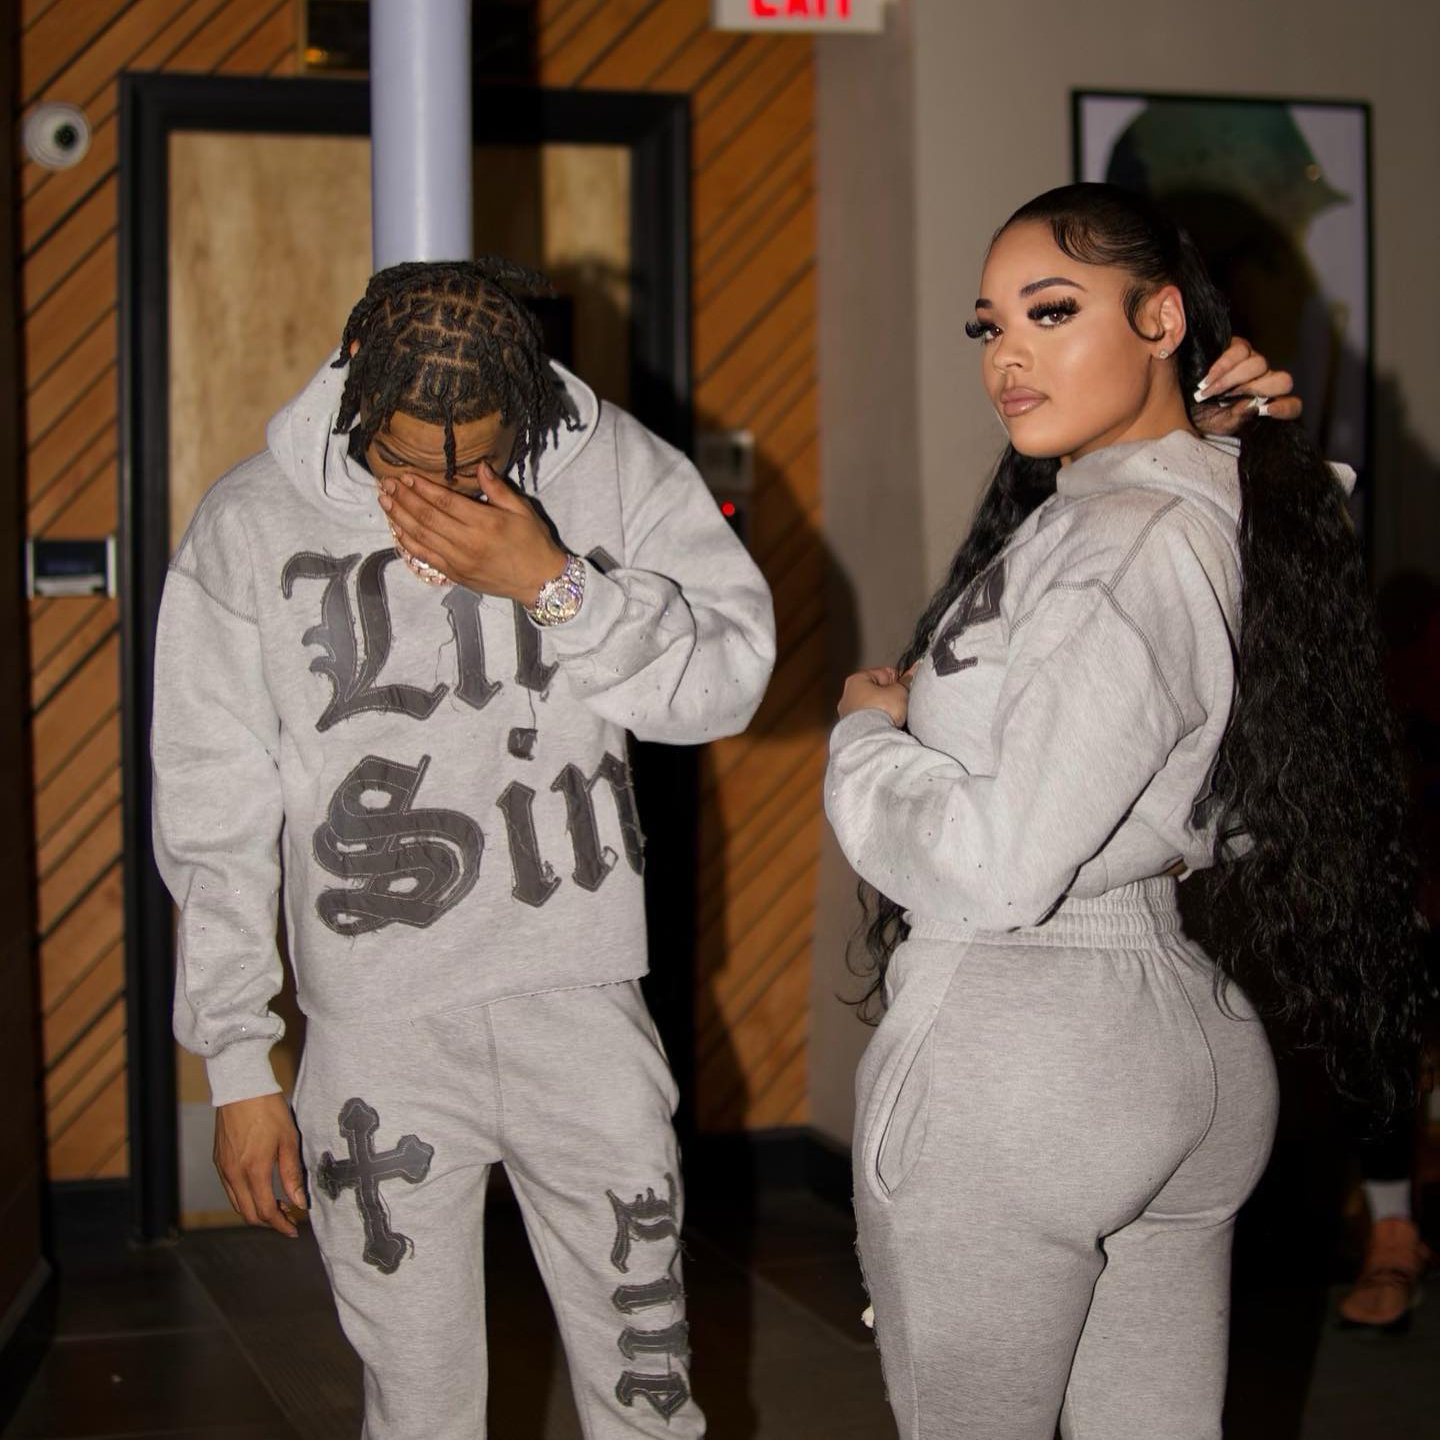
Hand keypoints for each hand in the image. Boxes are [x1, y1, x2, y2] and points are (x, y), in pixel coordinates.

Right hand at [214, 1093, 307, 1237]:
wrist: (241, 1088)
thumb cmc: (269, 1110)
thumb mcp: (288, 1139)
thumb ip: (292, 1173)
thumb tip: (299, 1201)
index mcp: (254, 1170)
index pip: (266, 1211)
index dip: (281, 1225)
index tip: (294, 1229)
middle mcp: (234, 1174)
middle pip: (249, 1214)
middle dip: (270, 1221)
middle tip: (289, 1217)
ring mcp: (223, 1168)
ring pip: (237, 1204)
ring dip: (256, 1210)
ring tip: (278, 1204)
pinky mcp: (219, 1161)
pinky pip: (230, 1190)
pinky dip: (245, 1198)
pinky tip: (260, 1189)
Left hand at [379, 464, 567, 602]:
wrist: (541, 582)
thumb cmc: (534, 543)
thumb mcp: (522, 510)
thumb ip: (498, 489)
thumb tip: (480, 466)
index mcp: (485, 524)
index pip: (445, 501)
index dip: (422, 487)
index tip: (406, 476)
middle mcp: (468, 543)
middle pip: (427, 517)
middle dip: (404, 498)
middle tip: (386, 483)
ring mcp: (459, 561)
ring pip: (421, 536)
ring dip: (399, 517)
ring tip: (384, 500)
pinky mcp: (455, 574)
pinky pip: (425, 556)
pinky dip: (408, 543)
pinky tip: (396, 529)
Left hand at [838, 666, 911, 726]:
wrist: (870, 738)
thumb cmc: (880, 711)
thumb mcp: (899, 691)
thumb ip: (906, 680)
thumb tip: (914, 670)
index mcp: (857, 679)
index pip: (884, 673)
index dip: (899, 679)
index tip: (907, 685)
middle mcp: (848, 695)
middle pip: (877, 691)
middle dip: (891, 696)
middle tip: (903, 702)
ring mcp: (848, 714)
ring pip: (874, 707)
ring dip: (885, 711)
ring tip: (895, 716)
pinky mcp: (852, 729)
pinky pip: (870, 722)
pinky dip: (879, 723)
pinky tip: (887, 726)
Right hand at [1192, 337, 1302, 435]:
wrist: (1183, 400)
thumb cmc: (1202, 416)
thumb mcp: (1219, 425)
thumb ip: (1237, 420)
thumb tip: (1250, 407)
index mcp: (1266, 404)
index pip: (1292, 405)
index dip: (1286, 407)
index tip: (1268, 410)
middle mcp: (1265, 382)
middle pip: (1282, 380)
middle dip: (1258, 389)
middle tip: (1231, 398)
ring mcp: (1253, 363)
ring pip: (1259, 364)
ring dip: (1233, 379)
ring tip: (1210, 391)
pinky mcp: (1238, 348)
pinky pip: (1240, 350)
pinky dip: (1223, 365)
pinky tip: (1208, 378)